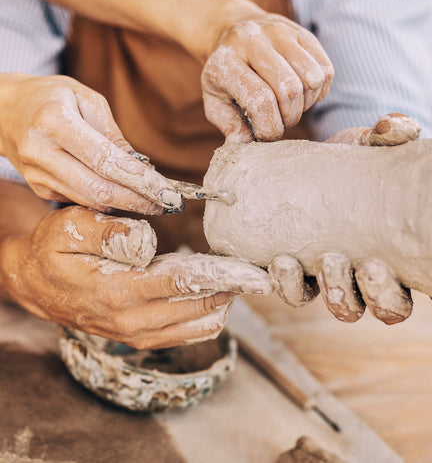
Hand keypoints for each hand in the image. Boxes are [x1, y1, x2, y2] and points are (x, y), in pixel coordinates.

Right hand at [0, 74, 182, 213]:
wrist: (4, 109)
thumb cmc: (53, 98)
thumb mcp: (87, 100)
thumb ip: (114, 136)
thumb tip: (142, 169)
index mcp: (54, 121)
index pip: (105, 160)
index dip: (140, 181)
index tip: (169, 193)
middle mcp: (41, 151)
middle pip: (98, 189)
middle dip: (138, 201)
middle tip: (169, 205)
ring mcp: (37, 174)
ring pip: (90, 200)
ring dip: (127, 206)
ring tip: (156, 204)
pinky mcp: (39, 187)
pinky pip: (81, 200)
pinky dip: (108, 202)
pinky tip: (129, 199)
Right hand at [0, 206, 270, 347]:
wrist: (36, 284)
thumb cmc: (54, 249)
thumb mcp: (70, 227)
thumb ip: (111, 231)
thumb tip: (150, 240)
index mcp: (117, 291)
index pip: (183, 283)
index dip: (223, 275)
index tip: (256, 272)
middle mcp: (133, 321)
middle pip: (201, 307)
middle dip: (235, 289)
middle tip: (262, 271)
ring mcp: (139, 334)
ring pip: (201, 325)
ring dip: (225, 301)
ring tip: (239, 276)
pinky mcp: (144, 337)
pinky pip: (190, 332)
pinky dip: (210, 314)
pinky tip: (217, 291)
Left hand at [201, 11, 333, 142]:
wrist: (229, 32)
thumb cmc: (224, 78)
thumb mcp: (215, 103)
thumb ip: (230, 125)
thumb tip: (245, 144)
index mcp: (225, 61)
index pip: (260, 100)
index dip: (270, 127)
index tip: (267, 134)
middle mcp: (251, 39)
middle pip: (289, 89)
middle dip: (290, 117)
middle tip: (280, 121)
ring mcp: (279, 31)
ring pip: (311, 78)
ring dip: (305, 104)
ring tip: (290, 106)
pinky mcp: (301, 32)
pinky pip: (325, 69)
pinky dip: (319, 91)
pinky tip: (303, 95)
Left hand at [270, 114, 431, 331]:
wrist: (309, 165)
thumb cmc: (353, 162)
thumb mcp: (370, 146)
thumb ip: (389, 136)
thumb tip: (396, 126)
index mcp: (406, 254)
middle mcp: (373, 274)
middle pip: (388, 308)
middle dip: (379, 295)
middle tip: (364, 265)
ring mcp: (336, 277)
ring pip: (344, 307)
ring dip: (331, 292)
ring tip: (315, 260)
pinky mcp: (299, 272)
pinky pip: (295, 293)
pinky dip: (285, 285)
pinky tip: (277, 264)